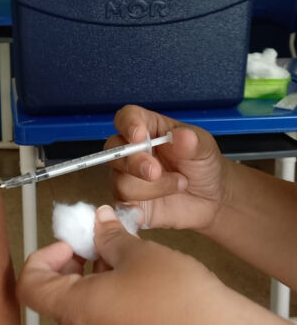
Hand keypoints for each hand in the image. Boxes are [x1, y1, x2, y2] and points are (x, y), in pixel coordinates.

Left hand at [17, 206, 279, 324]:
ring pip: (80, 303)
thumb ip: (110, 236)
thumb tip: (98, 221)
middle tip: (96, 243)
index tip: (69, 243)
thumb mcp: (140, 254)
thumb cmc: (182, 301)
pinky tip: (136, 277)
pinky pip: (102, 314)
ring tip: (123, 256)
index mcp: (75, 308)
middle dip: (72, 262)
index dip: (43, 256)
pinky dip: (109, 293)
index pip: (30, 283)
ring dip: (92, 276)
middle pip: (54, 293)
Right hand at [105, 105, 229, 229]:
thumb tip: (181, 136)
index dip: (128, 124)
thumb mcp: (205, 150)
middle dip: (134, 162)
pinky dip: (134, 209)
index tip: (138, 135)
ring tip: (178, 186)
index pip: (127, 117)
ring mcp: (127, 177)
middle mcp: (131, 151)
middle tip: (155, 172)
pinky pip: (120, 205)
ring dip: (150, 188)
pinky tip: (154, 208)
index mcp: (148, 129)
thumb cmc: (203, 166)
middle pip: (114, 149)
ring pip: (119, 180)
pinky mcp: (127, 202)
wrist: (212, 200)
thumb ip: (193, 142)